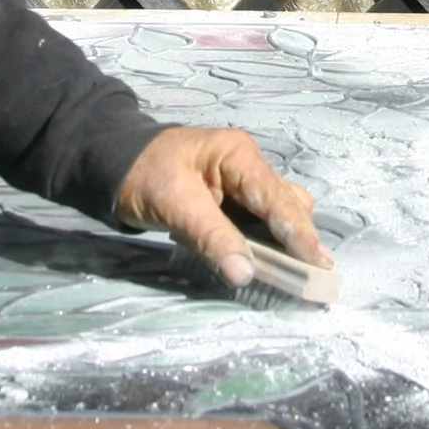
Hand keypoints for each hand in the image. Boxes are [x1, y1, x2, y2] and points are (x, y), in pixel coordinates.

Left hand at [113, 125, 331, 286]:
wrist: (111, 165)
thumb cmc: (142, 175)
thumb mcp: (174, 203)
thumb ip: (211, 236)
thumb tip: (244, 273)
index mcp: (237, 155)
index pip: (275, 196)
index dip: (297, 230)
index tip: (317, 260)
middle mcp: (247, 167)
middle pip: (285, 204)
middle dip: (301, 237)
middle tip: (318, 274)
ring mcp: (241, 185)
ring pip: (278, 213)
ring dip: (289, 241)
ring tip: (305, 274)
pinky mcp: (232, 204)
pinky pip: (260, 223)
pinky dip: (270, 243)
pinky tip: (278, 265)